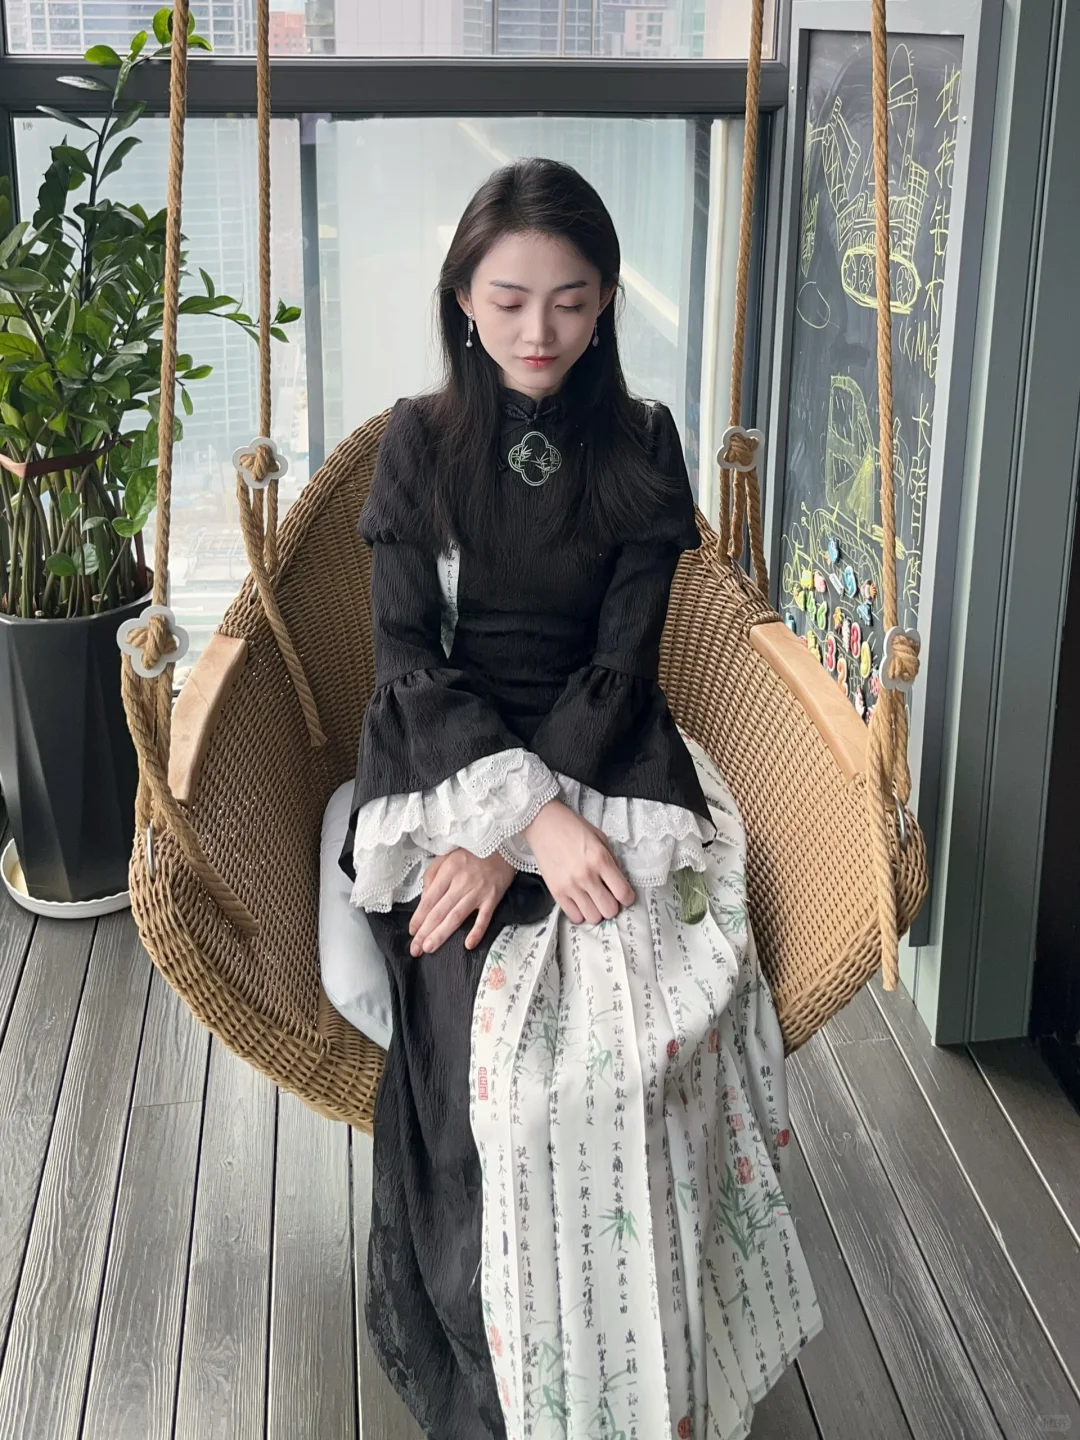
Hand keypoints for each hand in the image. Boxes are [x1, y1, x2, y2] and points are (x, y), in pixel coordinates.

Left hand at [409, 848, 515, 955]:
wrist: (503, 846)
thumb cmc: (473, 853)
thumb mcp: (447, 857)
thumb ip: (432, 876)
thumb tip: (424, 899)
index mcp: (448, 871)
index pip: (429, 900)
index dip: (418, 918)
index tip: (412, 932)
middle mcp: (461, 882)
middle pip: (439, 912)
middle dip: (425, 932)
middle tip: (415, 949)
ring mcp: (478, 891)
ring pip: (456, 917)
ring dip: (442, 934)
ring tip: (429, 948)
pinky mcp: (493, 898)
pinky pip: (484, 918)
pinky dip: (477, 932)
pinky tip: (468, 945)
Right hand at [521, 800, 634, 924]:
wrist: (543, 823)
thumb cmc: (571, 827)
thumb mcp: (599, 837)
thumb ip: (611, 860)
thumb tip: (618, 881)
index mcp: (601, 860)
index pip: (623, 893)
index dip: (628, 898)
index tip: (625, 897)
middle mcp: (586, 876)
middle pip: (609, 910)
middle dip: (612, 906)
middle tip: (608, 897)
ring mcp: (570, 886)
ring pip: (593, 917)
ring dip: (596, 911)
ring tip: (593, 900)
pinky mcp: (556, 892)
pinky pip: (574, 916)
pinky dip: (580, 913)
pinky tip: (580, 902)